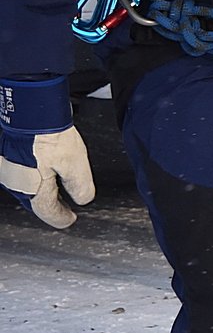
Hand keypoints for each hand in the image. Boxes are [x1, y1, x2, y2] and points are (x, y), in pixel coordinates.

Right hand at [0, 76, 94, 228]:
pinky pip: (21, 175)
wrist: (31, 112)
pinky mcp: (6, 157)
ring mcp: (9, 170)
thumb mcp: (75, 163)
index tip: (70, 220)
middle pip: (34, 202)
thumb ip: (80, 185)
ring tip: (55, 193)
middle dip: (50, 208)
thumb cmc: (49, 136)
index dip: (60, 218)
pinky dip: (34, 179)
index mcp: (33, 189)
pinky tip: (42, 172)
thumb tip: (84, 199)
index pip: (47, 211)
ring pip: (27, 189)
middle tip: (63, 210)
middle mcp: (17, 183)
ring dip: (41, 193)